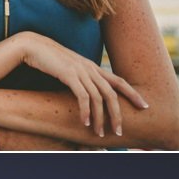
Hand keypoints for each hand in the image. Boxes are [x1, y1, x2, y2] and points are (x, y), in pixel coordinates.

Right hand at [14, 31, 147, 136]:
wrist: (33, 45)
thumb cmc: (51, 60)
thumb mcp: (71, 69)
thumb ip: (82, 79)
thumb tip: (89, 95)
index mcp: (93, 67)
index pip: (120, 81)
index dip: (133, 94)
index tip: (145, 106)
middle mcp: (91, 68)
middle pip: (112, 93)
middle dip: (117, 114)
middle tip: (119, 131)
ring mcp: (81, 70)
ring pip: (99, 97)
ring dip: (100, 118)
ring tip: (100, 133)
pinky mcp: (69, 74)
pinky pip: (82, 96)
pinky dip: (85, 111)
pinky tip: (84, 123)